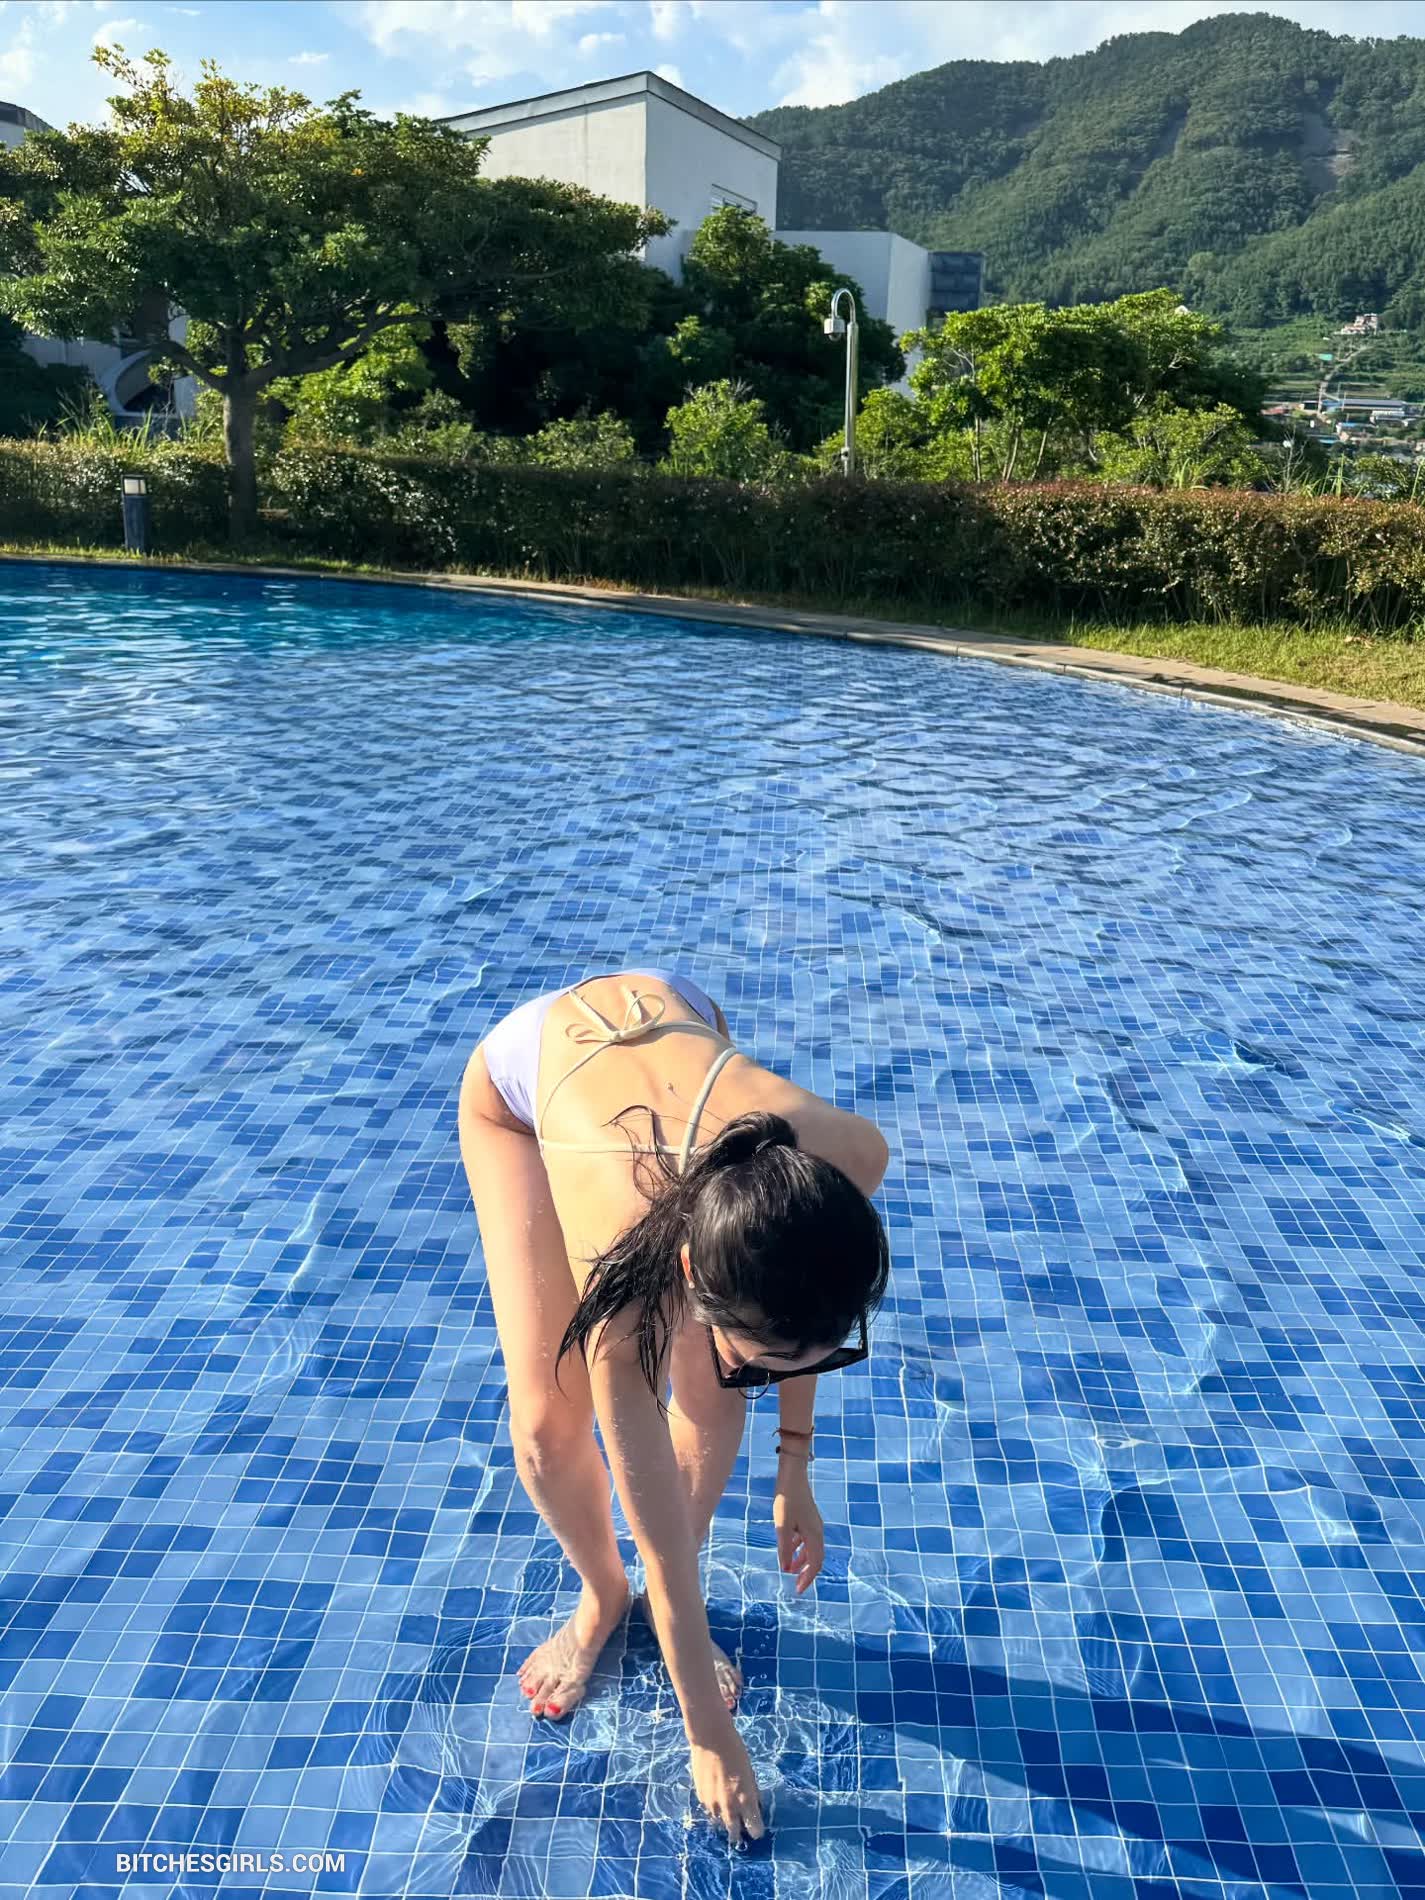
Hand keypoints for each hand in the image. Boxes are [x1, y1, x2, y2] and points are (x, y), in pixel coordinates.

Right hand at [689, 1722, 764, 1846]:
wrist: (710, 1739)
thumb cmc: (735, 1752)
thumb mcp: (750, 1773)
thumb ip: (752, 1793)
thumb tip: (755, 1806)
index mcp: (745, 1799)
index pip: (754, 1829)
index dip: (756, 1830)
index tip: (757, 1828)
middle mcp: (729, 1806)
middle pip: (734, 1833)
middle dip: (739, 1831)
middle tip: (742, 1824)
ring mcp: (713, 1804)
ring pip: (720, 1823)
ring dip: (725, 1819)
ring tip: (728, 1808)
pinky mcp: (701, 1798)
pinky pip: (710, 1810)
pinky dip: (715, 1807)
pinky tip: (717, 1794)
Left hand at [773, 1462, 823, 1593]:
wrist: (792, 1475)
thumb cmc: (787, 1500)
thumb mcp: (782, 1526)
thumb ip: (784, 1548)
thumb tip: (785, 1568)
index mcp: (814, 1535)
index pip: (815, 1563)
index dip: (808, 1578)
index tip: (799, 1590)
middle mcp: (817, 1531)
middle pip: (815, 1558)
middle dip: (806, 1572)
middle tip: (797, 1584)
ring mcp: (813, 1524)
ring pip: (811, 1549)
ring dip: (802, 1561)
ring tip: (790, 1570)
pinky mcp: (807, 1518)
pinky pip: (806, 1539)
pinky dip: (799, 1548)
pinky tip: (788, 1548)